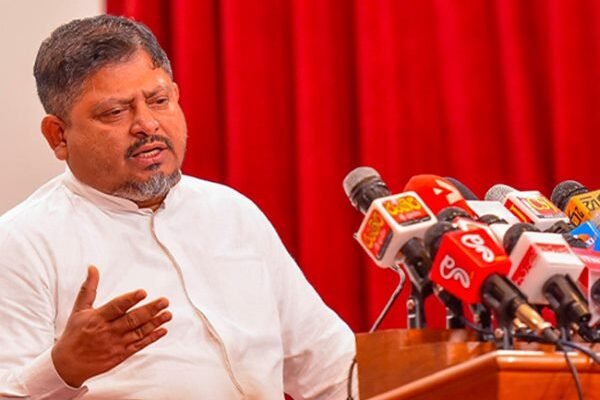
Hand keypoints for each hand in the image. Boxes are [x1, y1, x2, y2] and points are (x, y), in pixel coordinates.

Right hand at [51, 266, 171, 386]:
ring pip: (138, 332)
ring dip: (155, 323)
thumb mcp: (79, 310)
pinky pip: (139, 345)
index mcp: (97, 318)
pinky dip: (151, 338)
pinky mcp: (121, 355)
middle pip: (132, 319)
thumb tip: (92, 268)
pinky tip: (162, 330)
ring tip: (168, 314)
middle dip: (150, 310)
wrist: (67, 365)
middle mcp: (108, 331)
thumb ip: (89, 288)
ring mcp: (116, 344)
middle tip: (164, 301)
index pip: (116, 307)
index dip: (130, 300)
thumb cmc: (74, 334)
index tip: (143, 292)